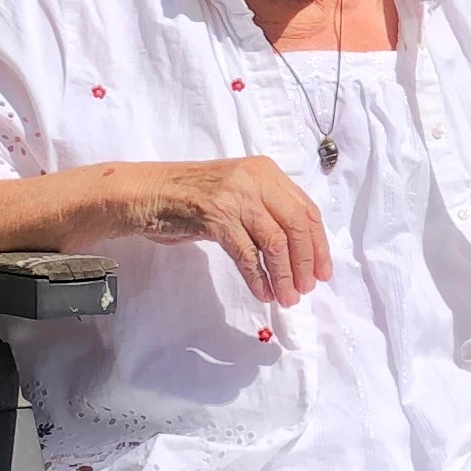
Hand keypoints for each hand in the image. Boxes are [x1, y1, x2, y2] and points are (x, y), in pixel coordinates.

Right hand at [112, 156, 333, 303]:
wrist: (147, 193)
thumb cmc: (192, 196)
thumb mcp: (237, 193)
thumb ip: (266, 210)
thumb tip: (300, 251)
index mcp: (266, 172)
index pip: (306, 210)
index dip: (318, 244)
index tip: (323, 271)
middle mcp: (255, 180)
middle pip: (296, 225)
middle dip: (306, 262)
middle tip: (307, 289)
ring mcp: (235, 197)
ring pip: (274, 242)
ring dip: (284, 275)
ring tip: (287, 297)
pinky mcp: (215, 217)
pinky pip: (246, 254)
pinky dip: (258, 277)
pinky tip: (263, 293)